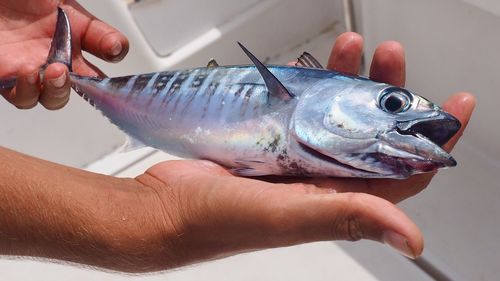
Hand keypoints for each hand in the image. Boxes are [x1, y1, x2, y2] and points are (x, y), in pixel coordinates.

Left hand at [0, 1, 128, 108]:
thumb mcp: (62, 0)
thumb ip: (94, 28)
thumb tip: (117, 47)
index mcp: (75, 37)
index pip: (103, 60)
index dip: (113, 65)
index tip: (111, 55)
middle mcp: (56, 56)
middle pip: (82, 87)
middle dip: (85, 87)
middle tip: (73, 71)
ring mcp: (32, 68)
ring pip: (53, 98)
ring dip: (57, 91)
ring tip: (51, 72)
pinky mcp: (5, 77)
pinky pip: (21, 97)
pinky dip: (27, 91)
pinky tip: (26, 72)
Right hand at [116, 34, 473, 270]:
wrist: (164, 207)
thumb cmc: (218, 220)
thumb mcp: (288, 217)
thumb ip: (348, 215)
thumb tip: (411, 239)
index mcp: (336, 200)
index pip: (403, 173)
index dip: (433, 142)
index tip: (455, 106)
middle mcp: (322, 179)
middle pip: (373, 132)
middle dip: (388, 93)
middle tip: (390, 58)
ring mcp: (296, 156)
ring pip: (337, 113)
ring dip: (349, 79)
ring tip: (350, 46)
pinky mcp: (270, 139)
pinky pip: (302, 106)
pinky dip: (311, 82)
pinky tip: (311, 62)